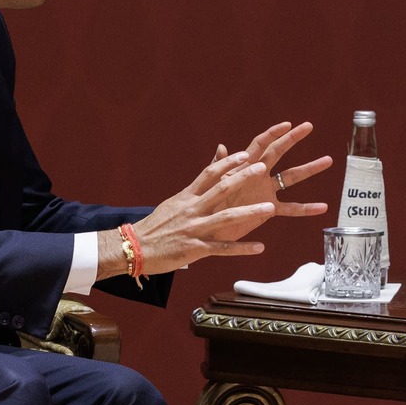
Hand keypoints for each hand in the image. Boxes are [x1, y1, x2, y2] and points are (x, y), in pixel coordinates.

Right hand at [110, 150, 277, 274]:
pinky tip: (260, 247)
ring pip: (226, 218)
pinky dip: (242, 248)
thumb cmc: (157, 225)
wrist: (135, 248)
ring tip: (270, 208)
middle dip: (242, 178)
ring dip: (250, 212)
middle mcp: (192, 210)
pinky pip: (223, 249)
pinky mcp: (196, 249)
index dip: (228, 163)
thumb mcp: (175, 202)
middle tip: (262, 168)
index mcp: (187, 197)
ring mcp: (195, 229)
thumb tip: (205, 173)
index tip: (245, 155)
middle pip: (221, 190)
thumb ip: (194, 188)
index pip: (209, 174)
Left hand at [205, 121, 333, 243]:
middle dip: (293, 139)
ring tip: (328, 160)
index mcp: (243, 166)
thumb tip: (221, 146)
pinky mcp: (269, 209)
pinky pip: (290, 208)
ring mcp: (265, 191)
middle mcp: (258, 174)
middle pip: (279, 152)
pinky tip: (322, 207)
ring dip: (309, 169)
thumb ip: (218, 166)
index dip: (273, 133)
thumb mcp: (211, 183)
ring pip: (291, 177)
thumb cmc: (207, 203)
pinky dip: (306, 208)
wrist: (208, 227)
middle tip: (309, 126)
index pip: (260, 144)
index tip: (288, 124)